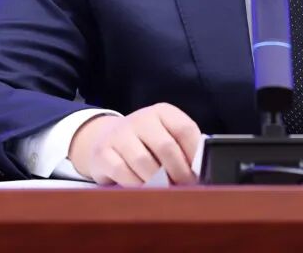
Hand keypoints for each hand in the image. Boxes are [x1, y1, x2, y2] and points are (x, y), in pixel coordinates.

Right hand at [68, 103, 200, 185]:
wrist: (105, 139)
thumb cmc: (146, 142)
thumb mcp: (165, 136)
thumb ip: (183, 148)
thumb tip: (200, 170)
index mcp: (162, 112)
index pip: (184, 129)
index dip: (194, 154)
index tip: (198, 173)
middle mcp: (141, 118)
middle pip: (166, 146)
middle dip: (178, 172)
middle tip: (183, 187)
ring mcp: (120, 134)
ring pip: (144, 161)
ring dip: (158, 182)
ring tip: (165, 190)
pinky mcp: (102, 152)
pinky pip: (123, 173)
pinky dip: (136, 185)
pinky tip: (143, 190)